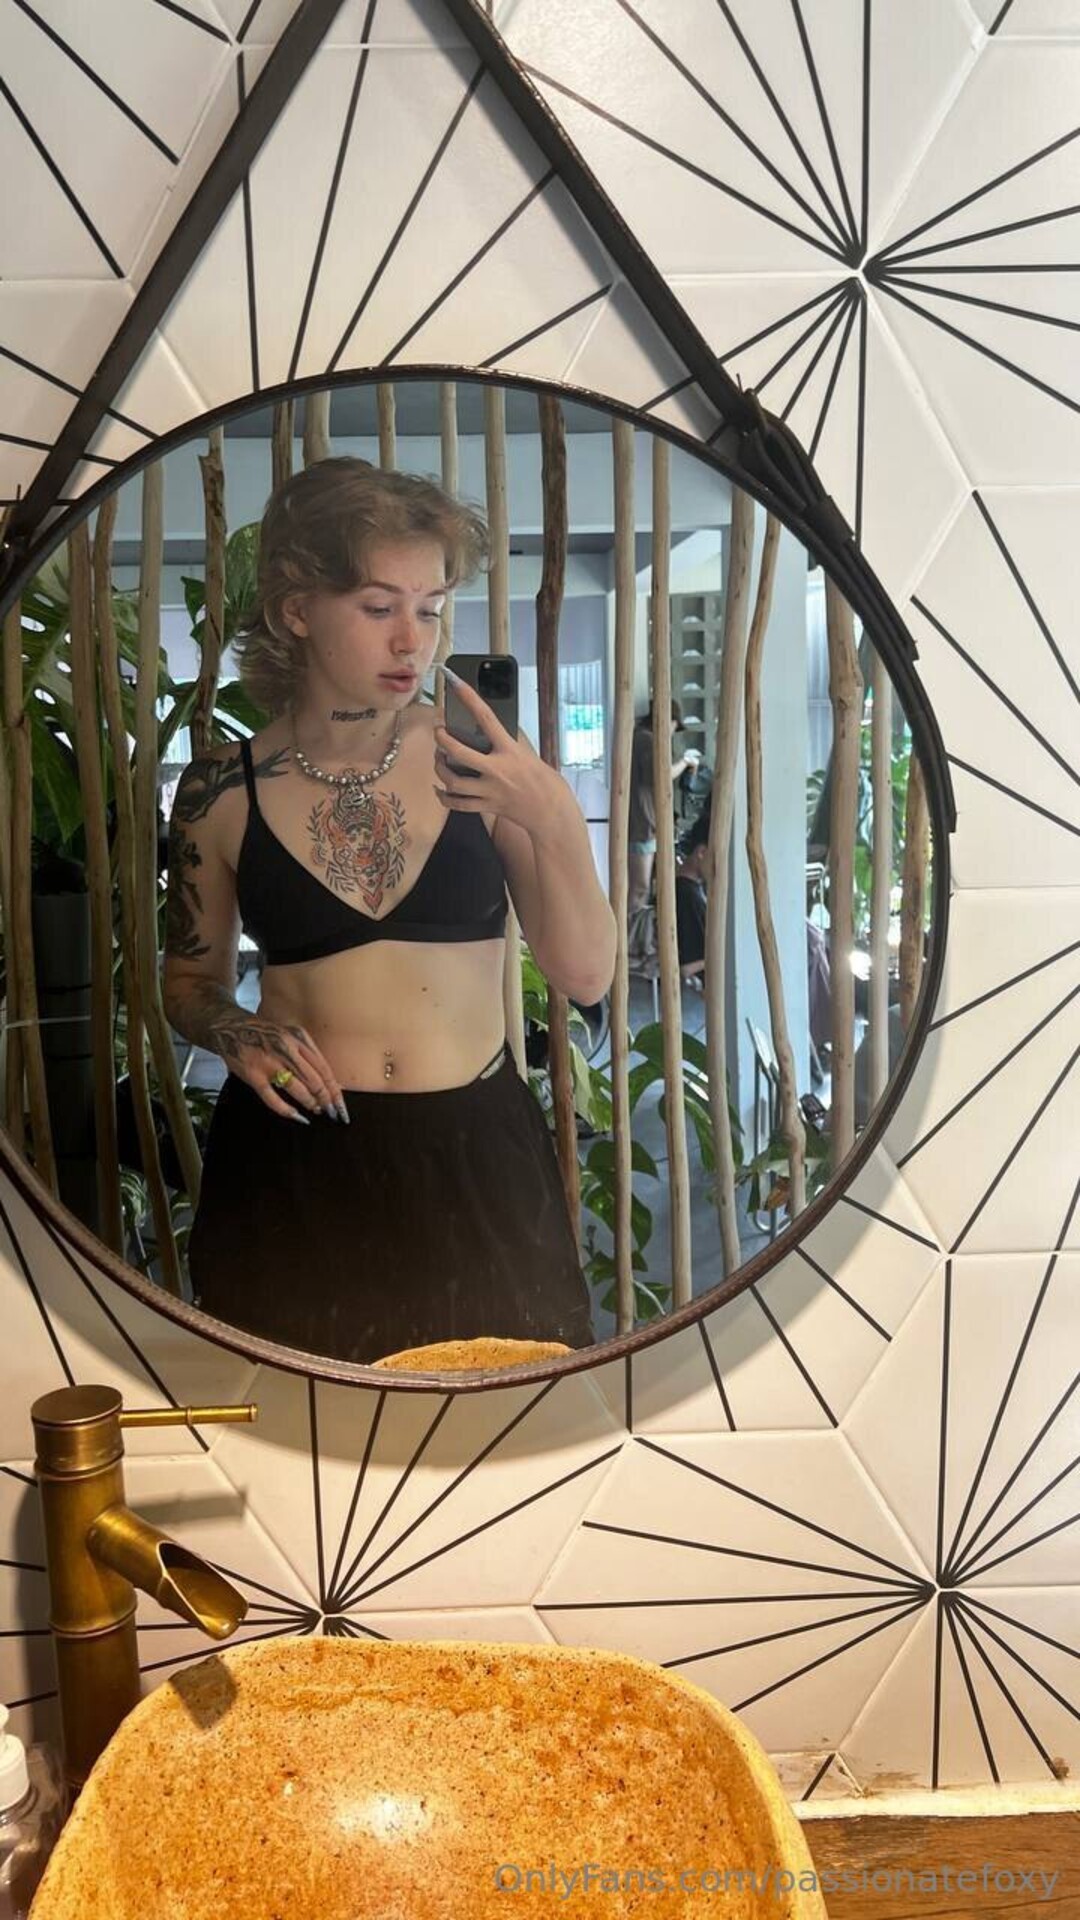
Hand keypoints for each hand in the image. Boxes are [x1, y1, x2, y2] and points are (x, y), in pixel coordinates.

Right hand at [209, 1011, 347, 1123]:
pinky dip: (286, 1110)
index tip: (341, 1106)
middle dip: (326, 1100)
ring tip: (316, 1111)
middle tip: (332, 1112)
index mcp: (299, 1038)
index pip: (324, 1068)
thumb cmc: (265, 1034)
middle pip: (314, 1080)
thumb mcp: (290, 1034)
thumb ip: (308, 1053)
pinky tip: (296, 1116)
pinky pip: (272, 1098)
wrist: (230, 1028)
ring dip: (309, 1103)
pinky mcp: (253, 1075)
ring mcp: (269, 1062)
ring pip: (297, 1088)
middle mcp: (286, 1049)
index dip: (335, 1090)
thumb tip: (332, 1081)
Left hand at [432, 670, 565, 837]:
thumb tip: (486, 736)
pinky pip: (457, 804)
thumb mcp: (527, 755)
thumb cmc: (544, 781)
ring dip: (439, 768)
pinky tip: (439, 789)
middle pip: (459, 753)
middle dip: (442, 740)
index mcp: (510, 751)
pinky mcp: (487, 807)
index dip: (469, 698)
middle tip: (438, 732)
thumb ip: (506, 746)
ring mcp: (490, 790)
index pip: (487, 718)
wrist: (552, 812)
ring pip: (453, 780)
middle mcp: (498, 770)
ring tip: (438, 760)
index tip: (455, 682)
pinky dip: (444, 797)